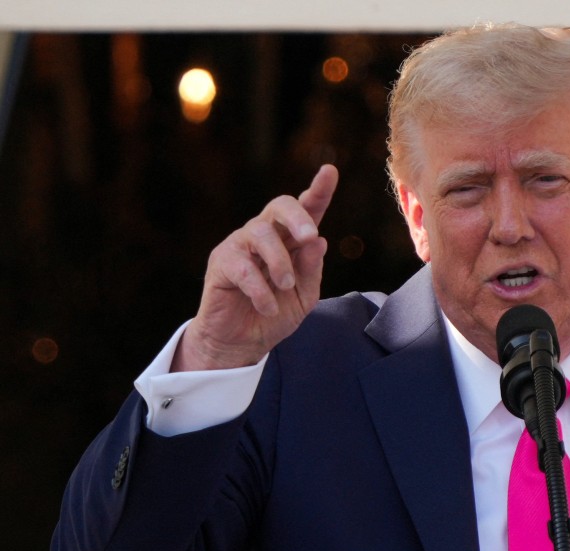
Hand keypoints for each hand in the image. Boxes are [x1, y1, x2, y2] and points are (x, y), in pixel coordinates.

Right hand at [171, 165, 338, 370]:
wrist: (242, 343)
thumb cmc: (275, 314)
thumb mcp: (304, 296)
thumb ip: (312, 269)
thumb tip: (319, 240)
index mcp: (291, 241)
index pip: (306, 210)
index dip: (319, 190)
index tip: (330, 171)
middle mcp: (265, 236)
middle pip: (279, 206)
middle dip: (297, 216)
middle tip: (309, 236)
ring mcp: (241, 246)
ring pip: (260, 233)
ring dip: (279, 261)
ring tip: (286, 287)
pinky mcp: (221, 263)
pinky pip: (242, 266)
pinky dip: (260, 288)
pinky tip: (267, 305)